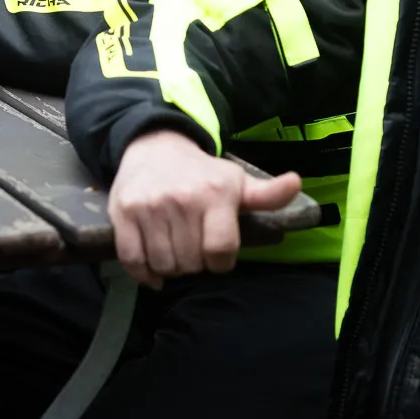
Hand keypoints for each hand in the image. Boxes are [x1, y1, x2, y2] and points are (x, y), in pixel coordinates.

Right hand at [108, 129, 301, 287]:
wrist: (153, 146)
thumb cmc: (200, 172)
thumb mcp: (237, 180)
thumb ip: (268, 194)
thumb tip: (296, 183)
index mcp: (214, 194)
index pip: (220, 252)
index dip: (221, 262)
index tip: (217, 254)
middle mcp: (181, 200)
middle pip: (191, 263)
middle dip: (195, 264)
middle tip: (193, 249)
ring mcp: (149, 207)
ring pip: (163, 264)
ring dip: (171, 268)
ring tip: (175, 252)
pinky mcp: (123, 214)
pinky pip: (132, 259)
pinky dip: (144, 273)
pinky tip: (154, 269)